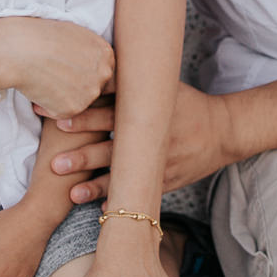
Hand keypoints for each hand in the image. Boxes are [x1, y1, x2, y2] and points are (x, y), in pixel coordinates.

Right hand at [0, 17, 113, 118]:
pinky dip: (47, 107)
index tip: (65, 68)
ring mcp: (90, 93)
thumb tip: (86, 62)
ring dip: (60, 97)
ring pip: (77, 101)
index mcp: (106, 53)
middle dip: (74, 86)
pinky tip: (35, 91)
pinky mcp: (73, 109)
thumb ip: (87, 50)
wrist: (19, 48)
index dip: (81, 71)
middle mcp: (104, 74)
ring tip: (42, 80)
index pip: (100, 70)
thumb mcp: (73, 33)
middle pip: (92, 87)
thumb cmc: (40, 35)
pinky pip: (61, 113)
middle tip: (53, 75)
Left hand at [51, 82, 237, 202]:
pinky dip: (125, 200)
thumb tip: (96, 66)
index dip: (81, 114)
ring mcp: (159, 161)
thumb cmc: (184, 105)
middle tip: (55, 162)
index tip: (55, 118)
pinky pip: (143, 192)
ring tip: (72, 193)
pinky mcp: (167, 180)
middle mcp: (149, 138)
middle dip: (81, 155)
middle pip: (110, 146)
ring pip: (123, 176)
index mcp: (144, 113)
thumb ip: (128, 83)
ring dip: (96, 185)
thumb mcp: (161, 88)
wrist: (222, 131)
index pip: (106, 111)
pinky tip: (106, 210)